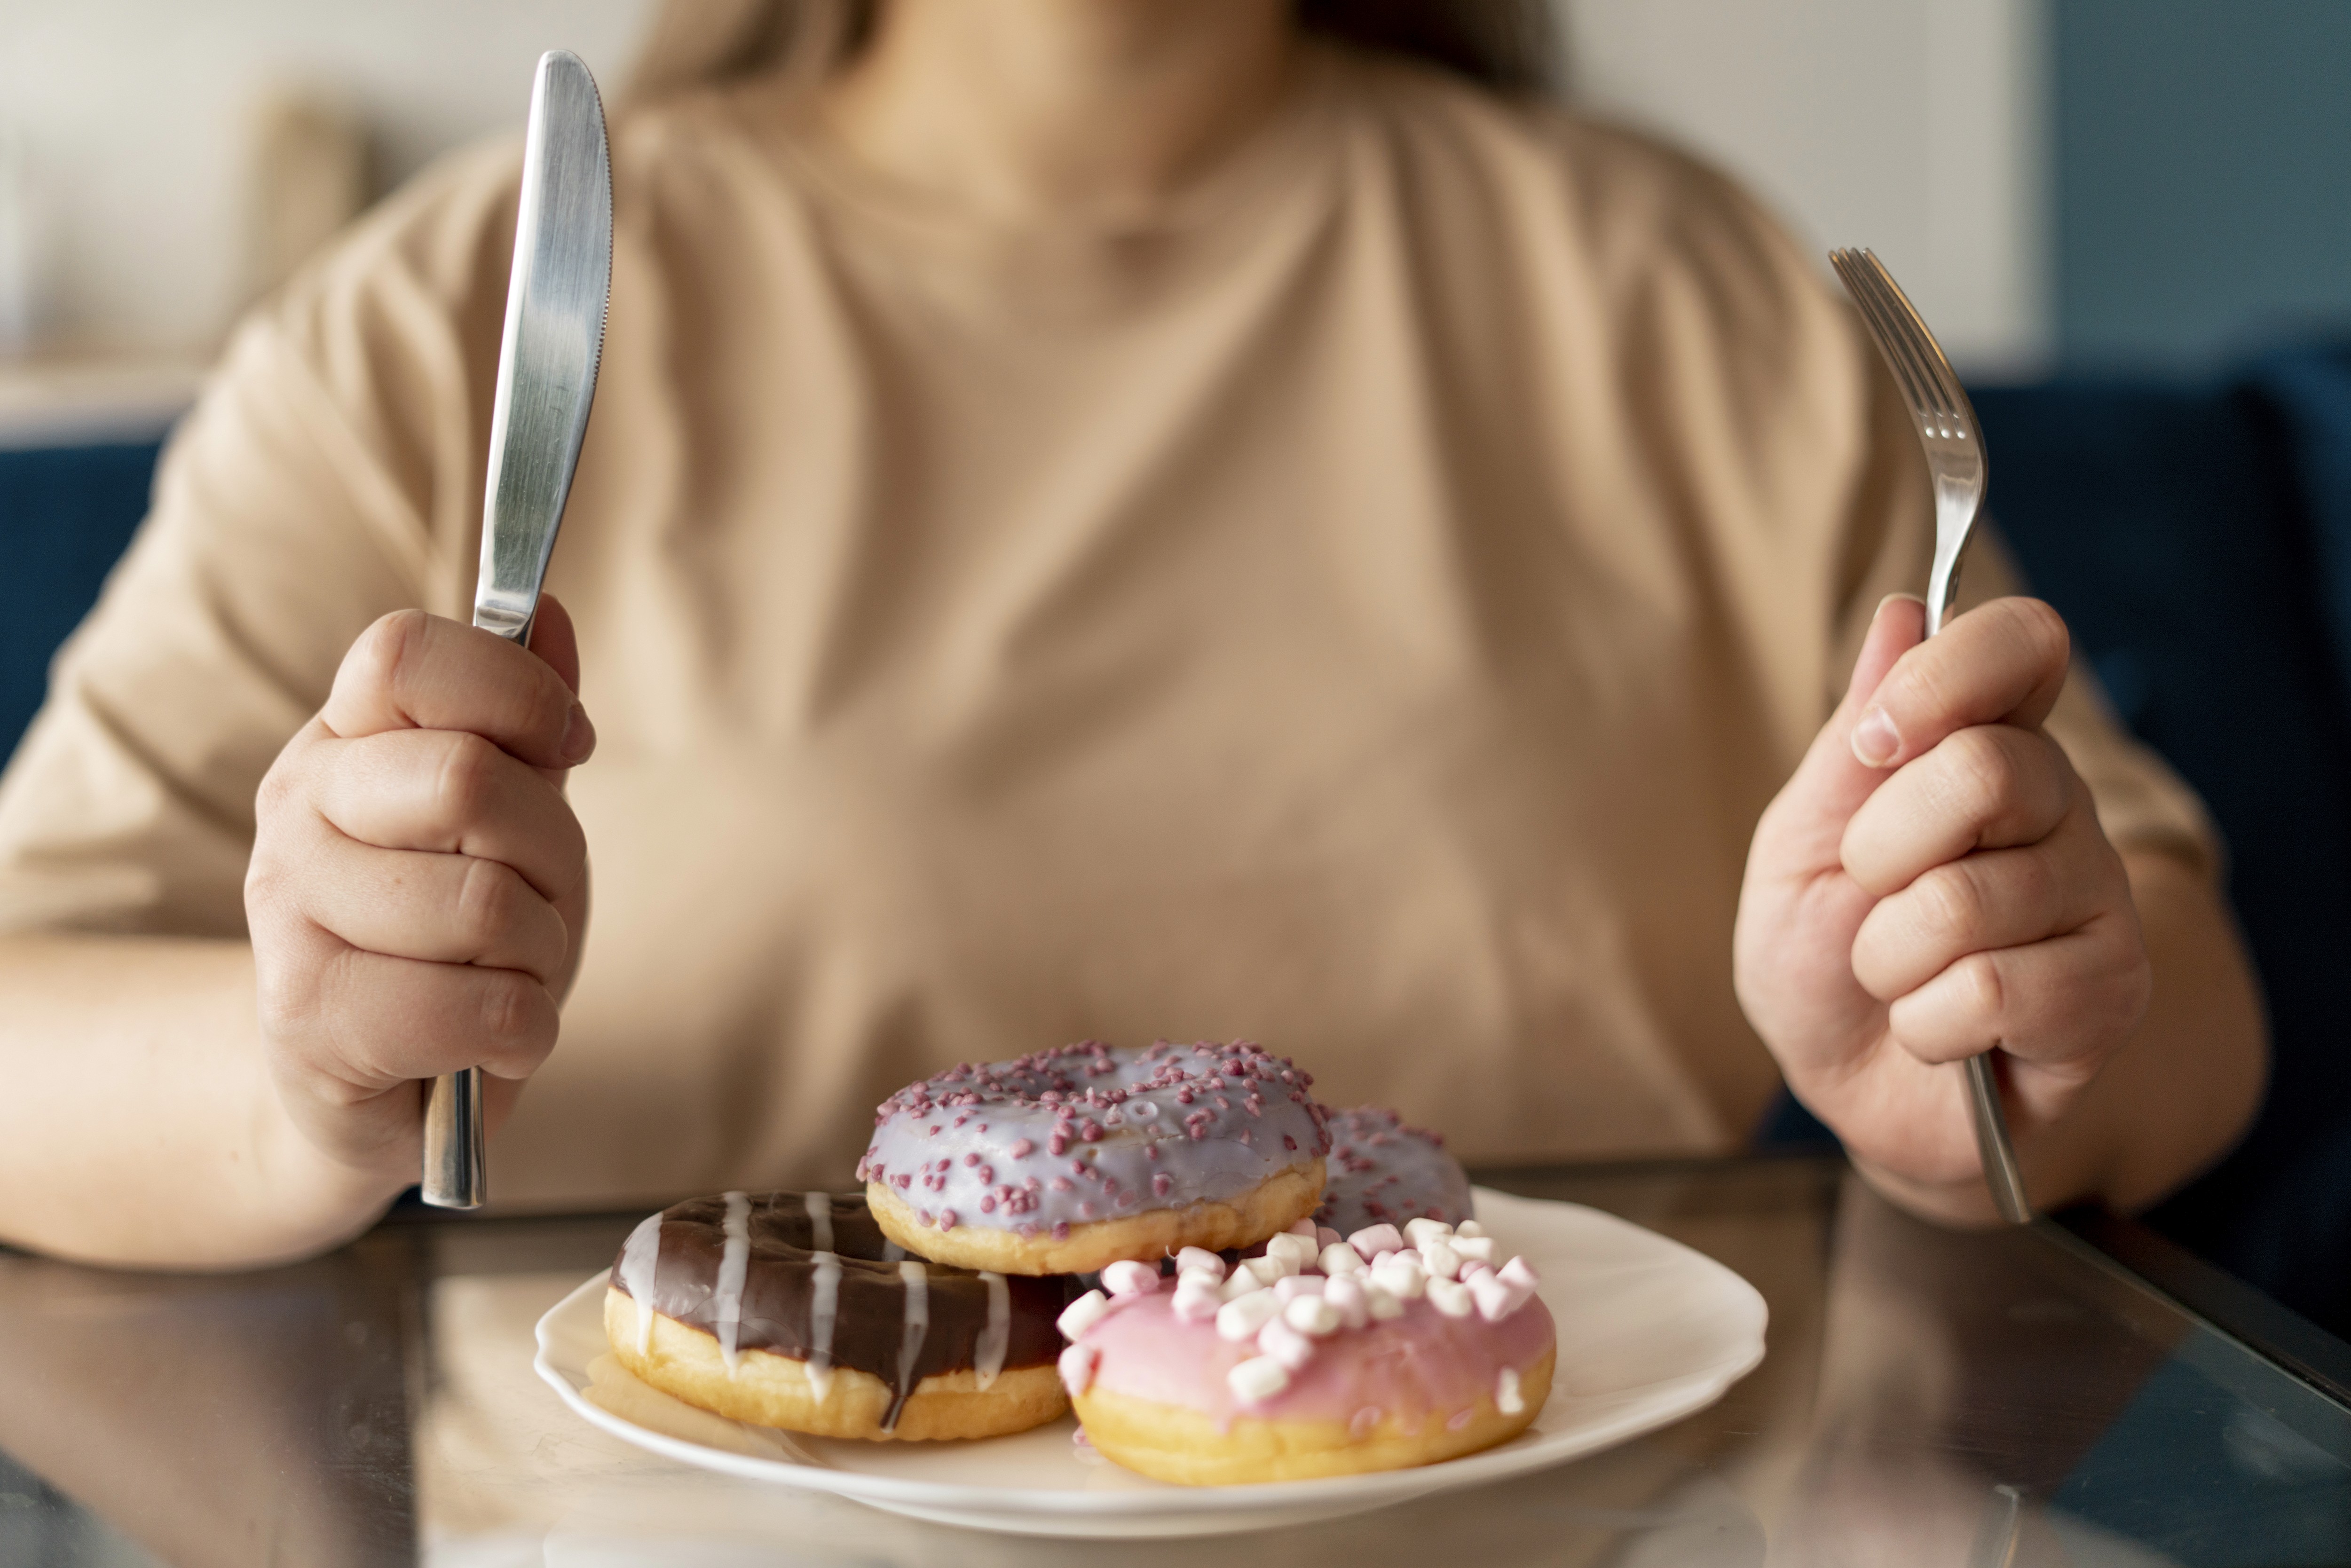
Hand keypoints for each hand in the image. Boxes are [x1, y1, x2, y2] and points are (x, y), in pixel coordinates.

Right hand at [246, 599, 592, 1176]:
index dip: (515, 693)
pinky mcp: (310, 1021)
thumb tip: (545, 611)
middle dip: (549, 850)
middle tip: (535, 897)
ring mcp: (288, 915)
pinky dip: (523, 1030)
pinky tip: (493, 1037)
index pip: (405, 656)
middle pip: (467, 779)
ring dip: (539, 950)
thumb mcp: (512, 818)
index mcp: (341, 742)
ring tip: (503, 972)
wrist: (380, 1088)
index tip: (566, 746)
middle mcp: (295, 811)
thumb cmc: (457, 938)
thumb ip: (524, 719)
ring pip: (484, 902)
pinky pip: (479, 1006)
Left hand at [1734, 595, 2150, 1213]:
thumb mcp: (1802, 842)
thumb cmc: (1824, 954)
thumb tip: (1902, 612)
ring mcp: (2097, 899)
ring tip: (1900, 975)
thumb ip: (1853, 738)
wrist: (1850, 1084)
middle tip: (1873, 895)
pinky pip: (1991, 992)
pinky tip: (1941, 1029)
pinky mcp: (2110, 993)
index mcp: (1988, 745)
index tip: (1877, 739)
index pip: (2025, 642)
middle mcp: (2060, 807)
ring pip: (1970, 900)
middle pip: (1986, 770)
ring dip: (1890, 958)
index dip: (1949, 674)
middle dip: (1881, 850)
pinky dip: (1927, 1023)